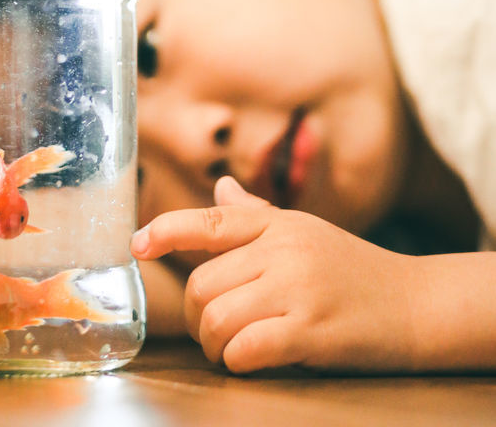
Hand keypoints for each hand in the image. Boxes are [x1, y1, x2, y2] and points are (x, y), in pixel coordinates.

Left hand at [131, 176, 415, 372]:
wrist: (416, 303)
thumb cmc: (354, 269)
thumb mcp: (305, 232)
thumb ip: (256, 216)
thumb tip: (221, 190)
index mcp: (277, 224)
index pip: (209, 221)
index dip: (166, 230)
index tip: (136, 244)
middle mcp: (282, 250)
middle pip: (203, 283)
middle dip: (196, 316)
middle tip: (210, 332)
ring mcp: (297, 289)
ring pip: (218, 317)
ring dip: (213, 344)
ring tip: (228, 350)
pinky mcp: (311, 330)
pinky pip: (248, 347)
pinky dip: (237, 360)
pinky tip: (249, 360)